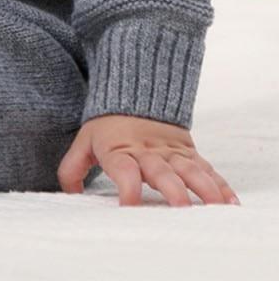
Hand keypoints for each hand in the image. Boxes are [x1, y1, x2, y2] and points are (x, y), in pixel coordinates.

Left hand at [57, 114, 240, 206]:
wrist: (133, 92)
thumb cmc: (107, 126)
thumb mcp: (84, 142)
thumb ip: (72, 169)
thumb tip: (70, 195)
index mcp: (119, 150)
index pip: (123, 168)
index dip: (126, 186)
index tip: (130, 205)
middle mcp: (147, 152)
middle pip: (161, 171)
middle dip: (171, 189)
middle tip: (181, 208)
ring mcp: (170, 152)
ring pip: (189, 169)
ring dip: (203, 188)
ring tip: (215, 207)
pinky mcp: (188, 152)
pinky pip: (206, 169)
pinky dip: (219, 185)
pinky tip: (229, 203)